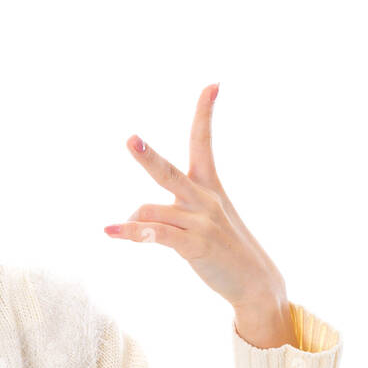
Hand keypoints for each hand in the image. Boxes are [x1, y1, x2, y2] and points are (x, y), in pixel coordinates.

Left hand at [102, 84, 286, 311]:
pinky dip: (132, 233)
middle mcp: (204, 199)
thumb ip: (166, 211)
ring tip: (124, 232)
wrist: (255, 281)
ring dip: (134, 223)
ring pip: (149, 210)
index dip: (205, 113)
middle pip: (168, 173)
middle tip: (130, 139)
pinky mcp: (195, 246)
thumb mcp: (201, 221)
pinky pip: (155, 235)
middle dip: (147, 157)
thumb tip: (130, 216)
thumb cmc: (223, 247)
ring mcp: (200, 222)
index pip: (204, 142)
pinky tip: (111, 232)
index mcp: (209, 186)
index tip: (213, 85)